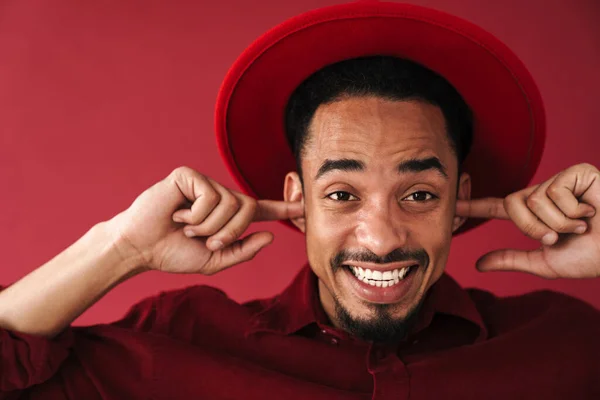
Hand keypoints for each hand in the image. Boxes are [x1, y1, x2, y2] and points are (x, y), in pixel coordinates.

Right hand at [109, 166, 302, 274]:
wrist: (141, 248)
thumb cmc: (173, 252)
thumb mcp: (214, 260)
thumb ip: (243, 251)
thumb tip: (271, 237)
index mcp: (227, 216)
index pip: (261, 209)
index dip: (283, 208)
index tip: (304, 206)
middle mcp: (220, 196)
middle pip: (248, 208)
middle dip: (230, 232)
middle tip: (205, 240)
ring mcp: (205, 184)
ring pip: (231, 203)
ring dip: (209, 226)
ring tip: (186, 226)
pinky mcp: (189, 176)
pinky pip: (211, 196)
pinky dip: (196, 214)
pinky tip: (177, 214)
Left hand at [456, 163, 599, 277]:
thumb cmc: (592, 256)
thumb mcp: (546, 262)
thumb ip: (512, 260)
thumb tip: (478, 264)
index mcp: (535, 215)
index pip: (498, 208)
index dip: (474, 206)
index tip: (452, 205)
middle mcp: (543, 195)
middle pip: (513, 205)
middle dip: (533, 228)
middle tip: (559, 236)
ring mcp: (559, 182)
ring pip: (533, 199)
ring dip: (558, 223)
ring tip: (583, 225)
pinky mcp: (575, 172)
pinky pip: (554, 191)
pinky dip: (572, 211)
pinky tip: (592, 212)